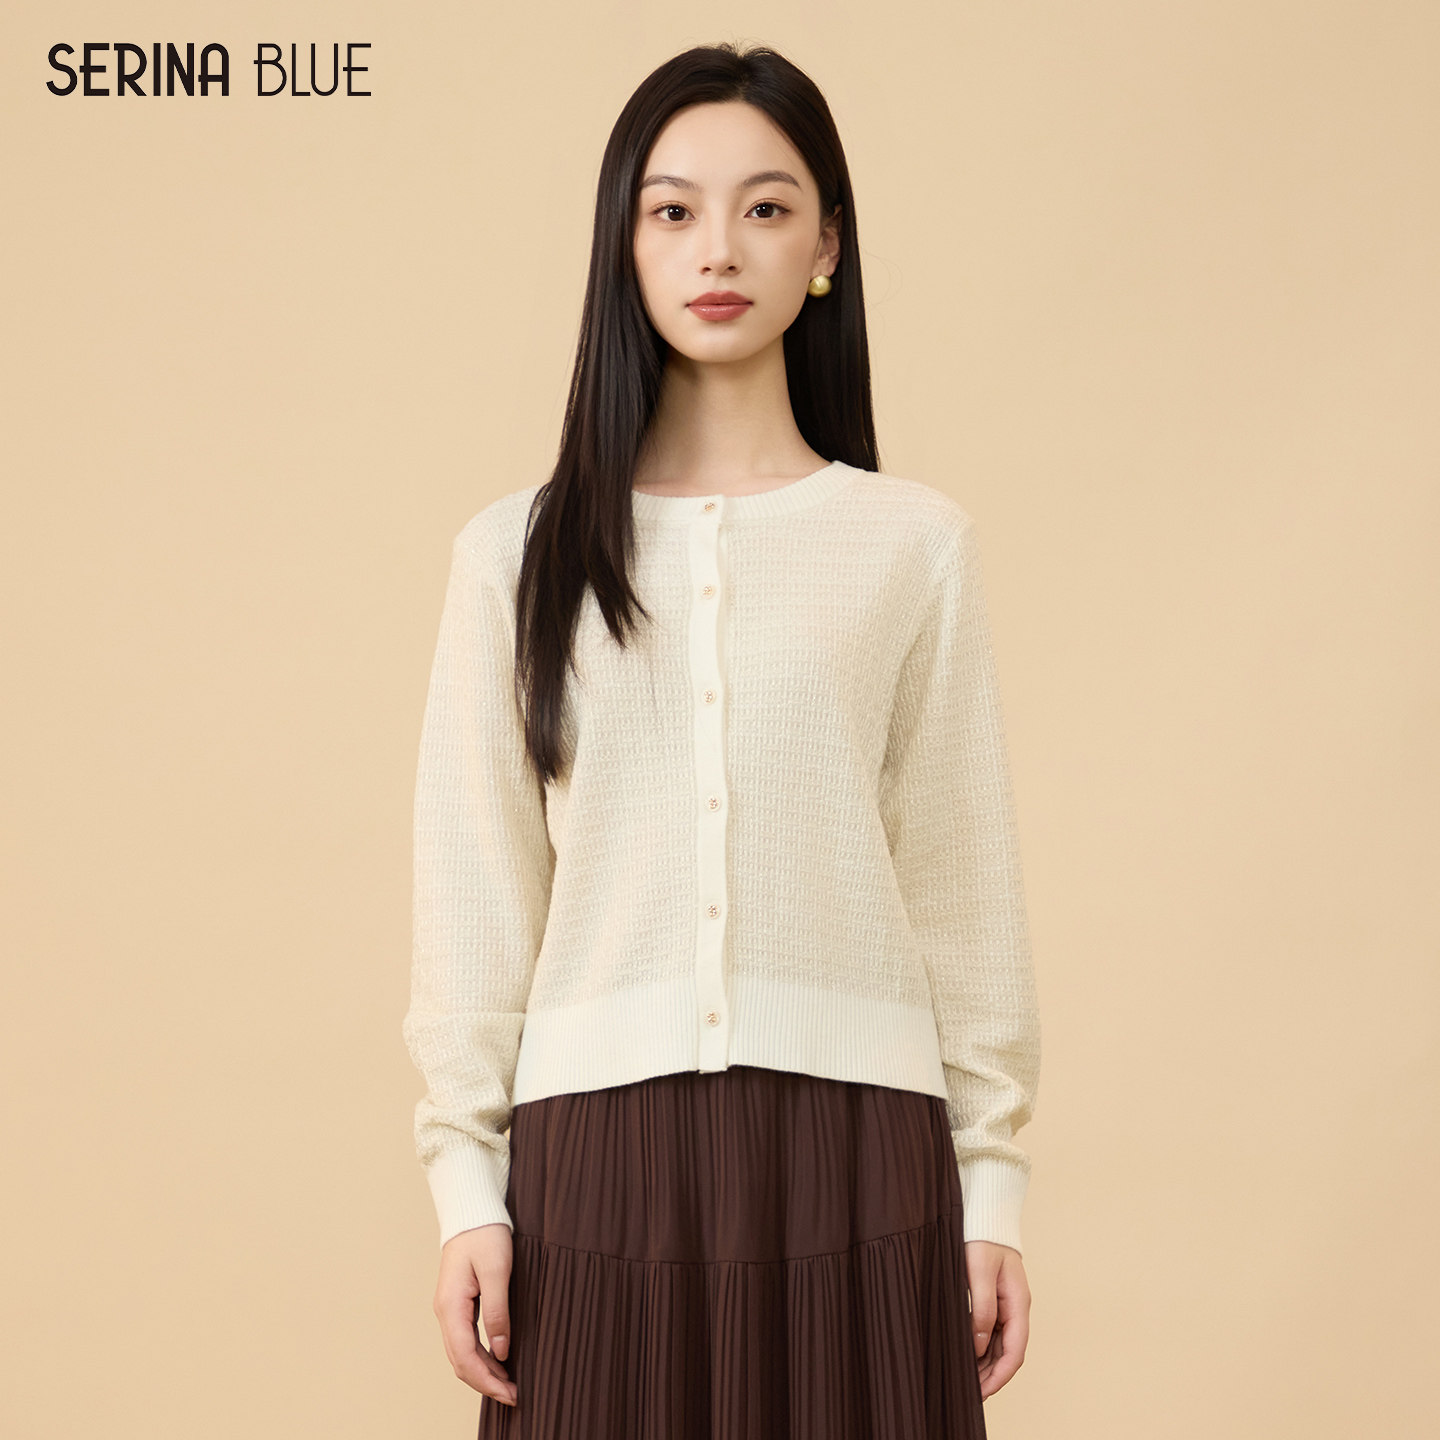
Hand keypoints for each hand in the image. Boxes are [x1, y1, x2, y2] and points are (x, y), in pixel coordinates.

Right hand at [434, 1223, 518, 1406]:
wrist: (472, 1210)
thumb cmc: (485, 1234)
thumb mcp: (496, 1270)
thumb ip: (498, 1310)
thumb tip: (501, 1349)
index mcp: (450, 1306)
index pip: (464, 1357)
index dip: (486, 1380)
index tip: (510, 1393)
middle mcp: (444, 1312)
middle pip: (460, 1361)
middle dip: (485, 1383)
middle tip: (514, 1395)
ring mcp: (449, 1309)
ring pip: (461, 1353)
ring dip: (482, 1372)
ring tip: (508, 1384)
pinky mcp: (457, 1304)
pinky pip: (464, 1340)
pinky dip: (479, 1357)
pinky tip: (497, 1360)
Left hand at [964, 1240, 1030, 1397]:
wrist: (985, 1216)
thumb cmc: (983, 1239)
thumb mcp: (979, 1272)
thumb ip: (981, 1308)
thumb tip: (979, 1346)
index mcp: (1019, 1304)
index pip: (1015, 1351)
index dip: (1000, 1376)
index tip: (982, 1393)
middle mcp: (1016, 1309)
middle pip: (1008, 1353)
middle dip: (991, 1376)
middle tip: (968, 1395)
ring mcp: (1007, 1306)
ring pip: (1000, 1346)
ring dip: (986, 1366)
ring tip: (966, 1382)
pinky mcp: (996, 1301)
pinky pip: (992, 1333)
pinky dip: (982, 1349)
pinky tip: (967, 1357)